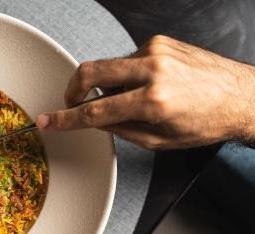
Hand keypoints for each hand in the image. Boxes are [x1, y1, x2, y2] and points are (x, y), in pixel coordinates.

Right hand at [36, 35, 254, 149]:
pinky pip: (127, 60)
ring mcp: (156, 51)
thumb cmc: (206, 121)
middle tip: (73, 104)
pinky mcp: (160, 42)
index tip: (48, 120)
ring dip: (107, 84)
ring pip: (109, 67)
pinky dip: (126, 75)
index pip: (95, 111)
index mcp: (153, 101)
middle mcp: (154, 70)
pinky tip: (144, 85)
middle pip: (91, 72)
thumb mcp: (158, 140)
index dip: (66, 119)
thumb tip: (94, 119)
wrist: (241, 96)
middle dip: (73, 90)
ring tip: (129, 99)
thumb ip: (120, 129)